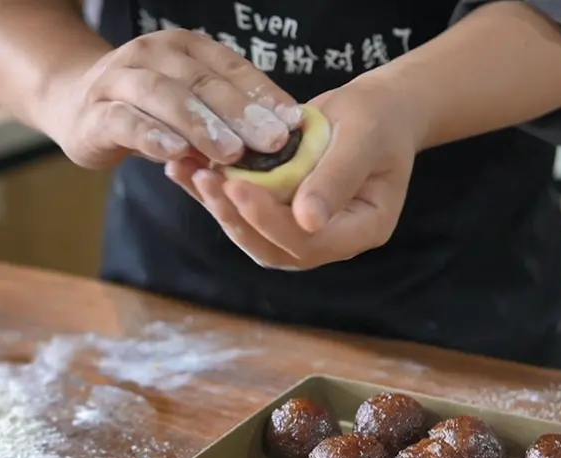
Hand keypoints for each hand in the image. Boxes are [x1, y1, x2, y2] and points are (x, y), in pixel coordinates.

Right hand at [39, 29, 303, 168]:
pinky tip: (176, 154)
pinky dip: (152, 136)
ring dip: (200, 125)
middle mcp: (152, 55)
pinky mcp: (94, 113)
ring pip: (164, 97)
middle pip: (201, 81)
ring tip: (231, 153)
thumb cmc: (148, 108)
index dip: (264, 94)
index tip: (293, 123)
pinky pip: (125, 122)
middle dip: (240, 113)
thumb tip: (282, 139)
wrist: (75, 103)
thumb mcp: (190, 103)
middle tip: (272, 142)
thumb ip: (226, 116)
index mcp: (184, 47)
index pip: (231, 67)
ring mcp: (119, 80)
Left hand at [165, 76, 424, 269]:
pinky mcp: (278, 210)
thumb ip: (337, 177)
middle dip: (235, 216)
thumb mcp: (363, 137)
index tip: (239, 186)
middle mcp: (329, 237)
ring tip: (187, 171)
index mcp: (362, 228)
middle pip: (274, 246)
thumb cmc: (378, 117)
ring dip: (217, 205)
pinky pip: (242, 209)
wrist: (375, 108)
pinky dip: (213, 191)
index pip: (310, 241)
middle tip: (204, 180)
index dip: (270, 221)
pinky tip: (183, 168)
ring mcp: (301, 228)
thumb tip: (307, 220)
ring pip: (252, 232)